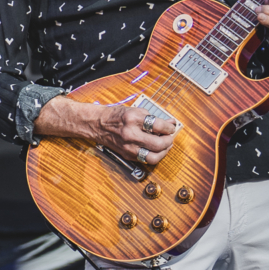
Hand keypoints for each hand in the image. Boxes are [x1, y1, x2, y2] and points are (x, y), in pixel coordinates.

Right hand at [37, 96, 176, 165]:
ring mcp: (128, 146)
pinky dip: (153, 155)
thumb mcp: (135, 110)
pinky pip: (145, 159)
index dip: (169, 127)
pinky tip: (155, 149)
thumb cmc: (115, 116)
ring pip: (153, 157)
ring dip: (163, 152)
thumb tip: (169, 124)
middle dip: (169, 141)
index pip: (159, 126)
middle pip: (158, 144)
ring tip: (165, 146)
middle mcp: (130, 134)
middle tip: (170, 137)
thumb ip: (152, 118)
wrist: (96, 124)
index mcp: (133, 119)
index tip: (171, 127)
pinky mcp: (127, 154)